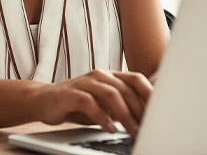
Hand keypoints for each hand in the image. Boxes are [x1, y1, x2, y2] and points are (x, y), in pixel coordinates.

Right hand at [31, 70, 152, 136]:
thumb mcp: (103, 103)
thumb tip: (146, 117)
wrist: (45, 99)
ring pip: (111, 94)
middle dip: (139, 110)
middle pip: (126, 88)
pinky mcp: (70, 93)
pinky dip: (102, 116)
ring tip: (132, 131)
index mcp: (110, 75)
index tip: (161, 112)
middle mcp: (100, 75)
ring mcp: (85, 82)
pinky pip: (89, 102)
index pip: (136, 79)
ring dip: (124, 114)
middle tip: (148, 128)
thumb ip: (121, 105)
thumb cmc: (78, 103)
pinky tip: (108, 128)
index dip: (150, 94)